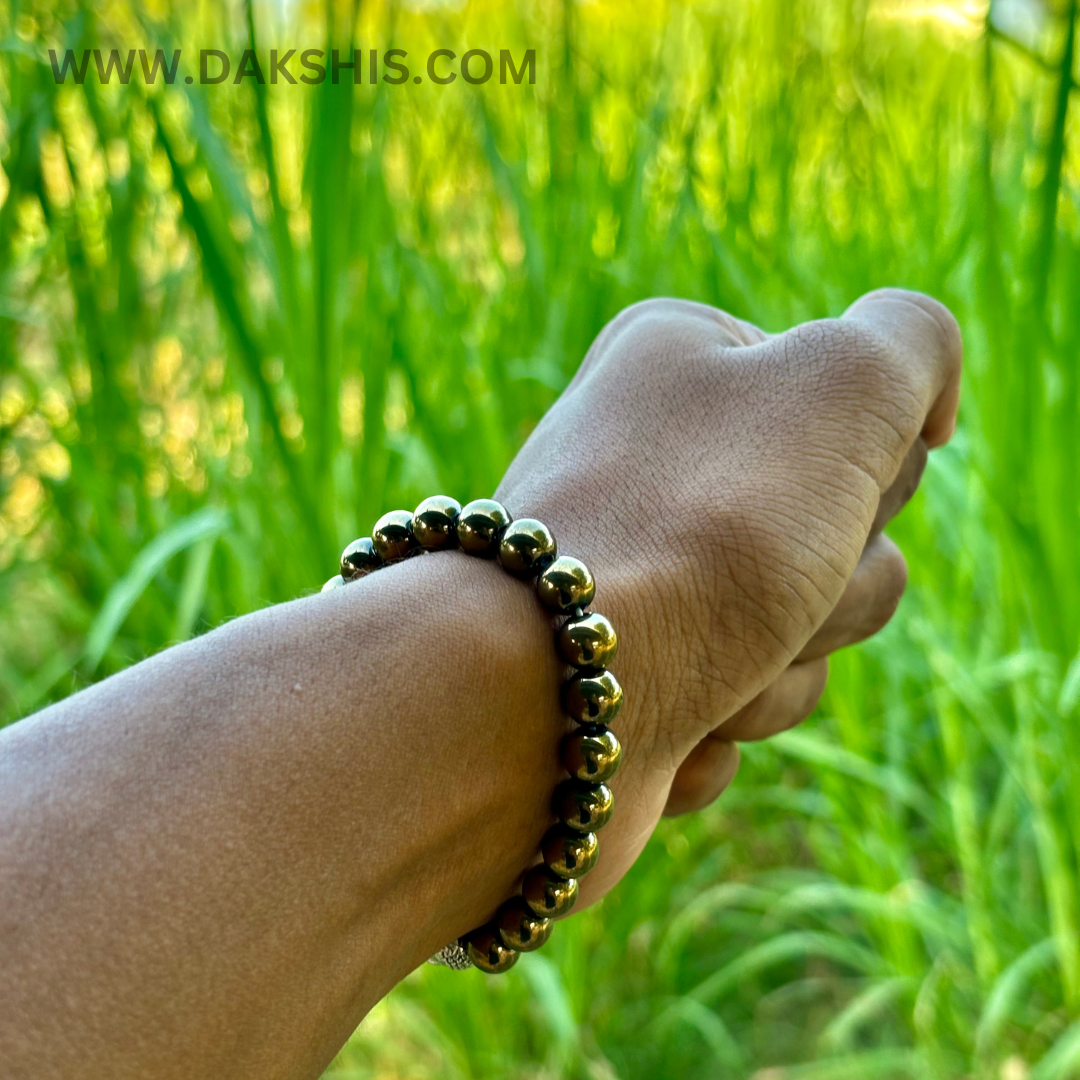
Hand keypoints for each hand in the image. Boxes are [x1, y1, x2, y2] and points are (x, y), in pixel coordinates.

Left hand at [496, 289, 960, 903]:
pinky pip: (739, 710)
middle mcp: (655, 458)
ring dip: (779, 670)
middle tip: (748, 581)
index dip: (867, 475)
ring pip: (805, 638)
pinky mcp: (629, 678)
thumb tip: (918, 410)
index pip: (866, 419)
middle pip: (847, 538)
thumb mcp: (842, 383)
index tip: (797, 490)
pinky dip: (718, 725)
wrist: (545, 694)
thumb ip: (912, 341)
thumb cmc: (701, 528)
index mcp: (688, 361)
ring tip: (698, 663)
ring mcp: (640, 573)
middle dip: (829, 587)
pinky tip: (662, 716)